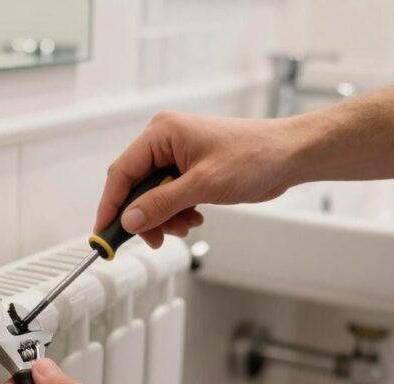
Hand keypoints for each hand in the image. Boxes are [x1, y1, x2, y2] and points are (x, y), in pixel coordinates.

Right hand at [96, 112, 306, 247]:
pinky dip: (176, 214)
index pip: (122, 173)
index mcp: (161, 133)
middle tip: (150, 239)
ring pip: (152, 196)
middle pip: (135, 187)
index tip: (104, 233)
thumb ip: (161, 203)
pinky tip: (194, 219)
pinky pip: (169, 197)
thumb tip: (129, 220)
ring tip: (184, 228)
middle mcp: (165, 142)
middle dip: (143, 216)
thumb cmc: (254, 156)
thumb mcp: (203, 184)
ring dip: (163, 218)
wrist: (289, 156)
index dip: (111, 205)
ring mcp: (177, 157)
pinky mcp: (190, 170)